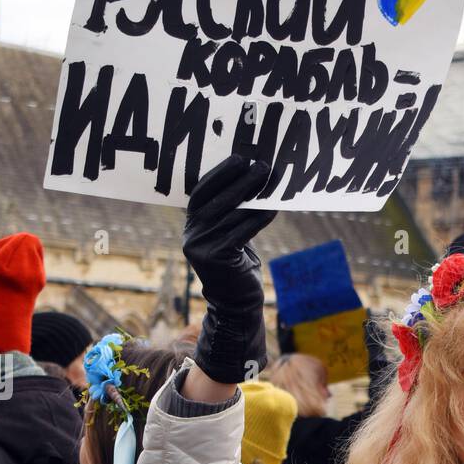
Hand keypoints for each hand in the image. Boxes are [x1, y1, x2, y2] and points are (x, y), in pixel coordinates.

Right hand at [184, 154, 276, 385]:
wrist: (237, 305)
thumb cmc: (238, 267)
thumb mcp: (230, 236)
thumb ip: (231, 213)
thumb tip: (251, 178)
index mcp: (191, 227)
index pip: (201, 193)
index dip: (219, 174)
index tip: (239, 158)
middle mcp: (191, 236)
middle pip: (216, 200)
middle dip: (240, 180)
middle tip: (261, 165)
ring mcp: (201, 248)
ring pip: (231, 214)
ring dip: (253, 195)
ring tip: (270, 181)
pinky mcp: (217, 258)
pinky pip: (241, 231)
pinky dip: (258, 217)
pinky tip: (273, 208)